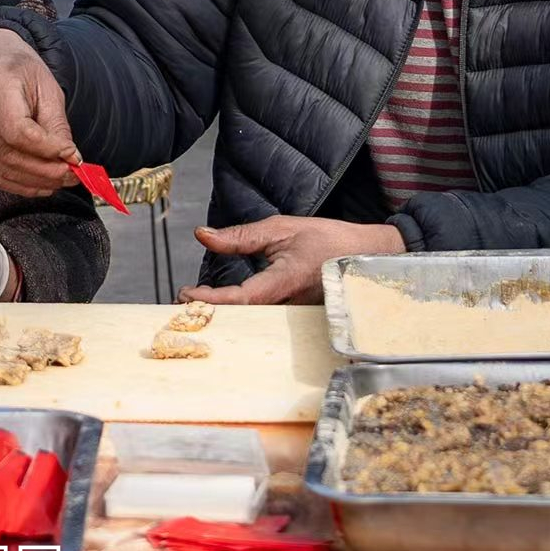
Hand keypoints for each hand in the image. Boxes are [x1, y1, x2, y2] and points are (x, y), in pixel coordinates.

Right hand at [0, 29, 78, 197]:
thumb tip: (71, 160)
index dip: (48, 150)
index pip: (17, 131)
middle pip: (8, 155)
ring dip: (35, 182)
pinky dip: (19, 185)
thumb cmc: (19, 68)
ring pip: (0, 170)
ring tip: (61, 180)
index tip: (73, 156)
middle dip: (45, 171)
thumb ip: (57, 126)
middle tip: (73, 175)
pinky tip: (40, 184)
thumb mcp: (47, 86)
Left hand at [179, 218, 405, 304]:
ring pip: (254, 322)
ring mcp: (297, 316)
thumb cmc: (327, 239)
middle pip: (244, 317)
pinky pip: (266, 322)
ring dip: (224, 314)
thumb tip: (202, 235)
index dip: (212, 300)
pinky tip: (224, 308)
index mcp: (287, 280)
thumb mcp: (281, 228)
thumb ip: (240, 237)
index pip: (243, 298)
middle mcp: (292, 305)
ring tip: (195, 303)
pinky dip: (242, 315)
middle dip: (210, 311)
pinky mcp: (299, 320)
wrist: (367, 255)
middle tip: (182, 301)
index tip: (186, 294)